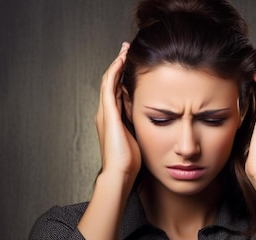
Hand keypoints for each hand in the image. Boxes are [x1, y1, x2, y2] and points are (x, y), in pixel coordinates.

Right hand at [95, 42, 140, 179]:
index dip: (123, 77)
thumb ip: (139, 125)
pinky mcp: (107, 113)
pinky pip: (109, 86)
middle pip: (111, 83)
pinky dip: (114, 72)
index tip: (132, 66)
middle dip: (119, 66)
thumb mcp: (137, 136)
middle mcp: (106, 113)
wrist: (121, 172)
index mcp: (113, 119)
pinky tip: (120, 60)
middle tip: (126, 51)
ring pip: (108, 81)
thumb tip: (151, 116)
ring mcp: (105, 112)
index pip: (117, 91)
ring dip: (116, 64)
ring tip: (124, 50)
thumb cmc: (130, 161)